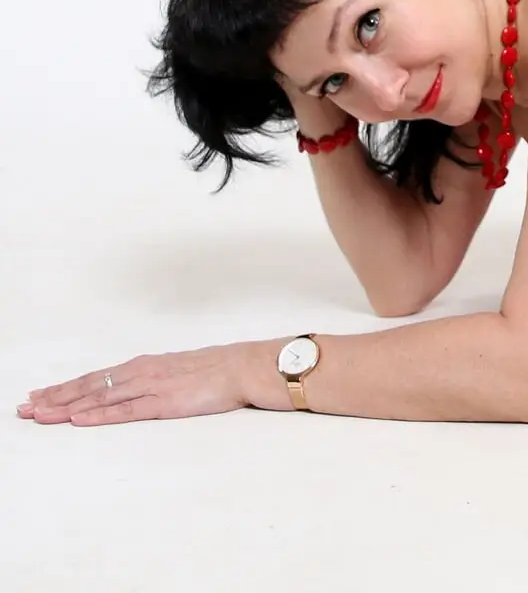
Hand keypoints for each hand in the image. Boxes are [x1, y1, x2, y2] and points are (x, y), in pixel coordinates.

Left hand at [17, 341, 279, 426]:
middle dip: (55, 397)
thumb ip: (156, 380)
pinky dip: (98, 415)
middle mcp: (141, 373)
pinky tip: (78, 419)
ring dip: (67, 407)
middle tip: (25, 407)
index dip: (66, 387)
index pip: (96, 378)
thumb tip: (139, 391)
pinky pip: (124, 411)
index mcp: (145, 365)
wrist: (244, 367)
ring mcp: (151, 387)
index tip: (40, 395)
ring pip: (100, 398)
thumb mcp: (179, 371)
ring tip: (39, 414)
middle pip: (89, 386)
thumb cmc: (218, 369)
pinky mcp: (163, 403)